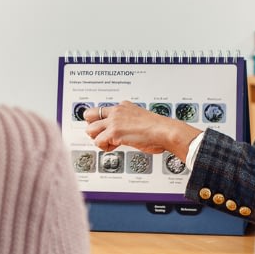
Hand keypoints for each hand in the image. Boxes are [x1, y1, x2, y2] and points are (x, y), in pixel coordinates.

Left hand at [83, 101, 200, 160]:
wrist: (165, 131)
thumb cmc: (158, 129)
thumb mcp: (140, 119)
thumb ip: (129, 122)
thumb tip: (126, 133)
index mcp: (123, 106)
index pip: (101, 110)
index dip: (100, 122)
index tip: (104, 129)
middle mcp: (117, 111)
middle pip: (89, 115)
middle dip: (93, 127)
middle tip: (102, 136)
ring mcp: (114, 121)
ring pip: (90, 130)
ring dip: (98, 139)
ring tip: (110, 143)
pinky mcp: (114, 132)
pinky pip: (98, 142)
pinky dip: (105, 147)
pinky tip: (115, 146)